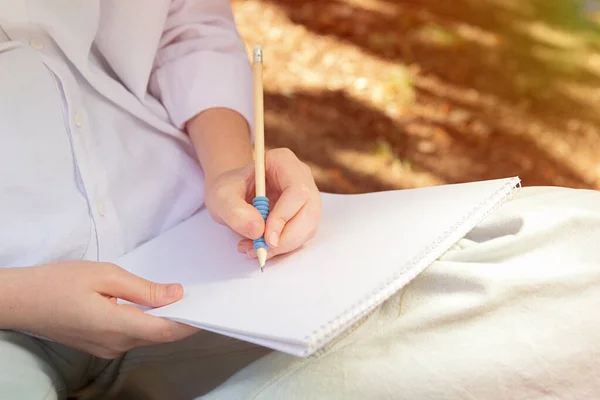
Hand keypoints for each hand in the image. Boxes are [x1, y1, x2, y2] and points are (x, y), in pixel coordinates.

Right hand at [8, 261, 197, 358]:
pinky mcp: (100, 346)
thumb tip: (175, 294)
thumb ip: (143, 288)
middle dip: (182, 318)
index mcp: (117, 326)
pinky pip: (133, 335)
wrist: (20, 301)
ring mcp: (107, 349)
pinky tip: (153, 304)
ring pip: (147, 335)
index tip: (210, 308)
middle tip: (200, 295)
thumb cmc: (59, 282)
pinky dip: (148, 321)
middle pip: (159, 335)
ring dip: (165, 319)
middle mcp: (115, 344)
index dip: (190, 322)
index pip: (166, 332)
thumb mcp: (105, 275)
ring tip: (181, 295)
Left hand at [204, 148, 321, 260]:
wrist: (231, 196)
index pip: (297, 190)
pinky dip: (281, 247)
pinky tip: (260, 247)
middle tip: (262, 251)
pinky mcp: (303, 216)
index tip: (266, 237)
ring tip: (254, 249)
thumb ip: (235, 212)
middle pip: (309, 211)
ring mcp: (306, 197)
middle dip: (287, 238)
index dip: (285, 216)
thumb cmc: (228, 190)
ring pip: (308, 227)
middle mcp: (301, 177)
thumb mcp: (221, 197)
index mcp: (283, 162)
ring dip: (284, 245)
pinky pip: (300, 236)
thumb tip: (258, 229)